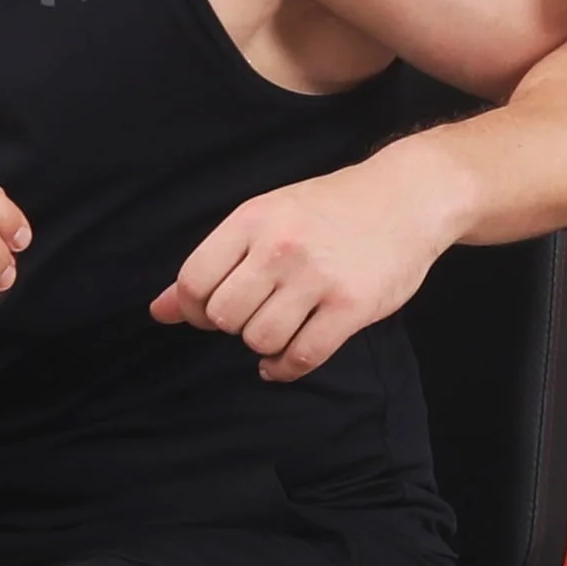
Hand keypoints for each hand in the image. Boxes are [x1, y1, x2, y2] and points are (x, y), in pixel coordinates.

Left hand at [151, 154, 453, 381]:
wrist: (407, 197)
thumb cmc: (331, 208)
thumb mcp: (267, 217)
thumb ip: (215, 261)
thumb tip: (158, 311)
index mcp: (252, 219)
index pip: (193, 282)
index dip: (194, 308)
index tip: (212, 310)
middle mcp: (280, 247)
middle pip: (224, 316)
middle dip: (232, 326)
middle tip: (253, 315)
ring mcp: (317, 278)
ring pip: (260, 340)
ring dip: (262, 346)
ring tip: (277, 330)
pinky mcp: (351, 306)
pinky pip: (302, 357)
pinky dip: (285, 368)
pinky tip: (286, 359)